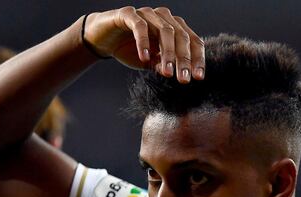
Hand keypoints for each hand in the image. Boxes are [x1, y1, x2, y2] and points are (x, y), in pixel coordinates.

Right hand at [83, 7, 203, 82]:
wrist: (102, 39)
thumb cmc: (130, 49)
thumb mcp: (150, 62)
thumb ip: (164, 66)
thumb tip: (180, 75)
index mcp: (174, 28)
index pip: (192, 41)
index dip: (197, 59)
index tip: (198, 77)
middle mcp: (164, 17)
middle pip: (181, 37)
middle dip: (184, 60)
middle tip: (184, 80)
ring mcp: (147, 13)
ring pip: (165, 31)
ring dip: (168, 53)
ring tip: (167, 72)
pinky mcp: (128, 14)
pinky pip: (140, 26)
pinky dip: (144, 42)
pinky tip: (145, 58)